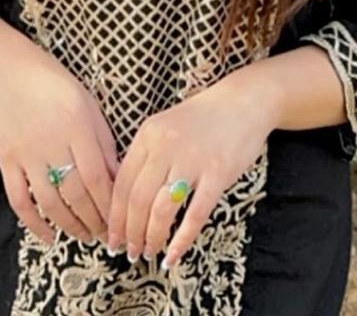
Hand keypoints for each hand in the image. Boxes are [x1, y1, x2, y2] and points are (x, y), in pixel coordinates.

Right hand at [0, 38, 119, 247]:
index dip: (109, 205)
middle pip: (76, 194)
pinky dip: (34, 223)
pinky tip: (49, 236)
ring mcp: (25, 153)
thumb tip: (118, 179)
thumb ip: (103, 142)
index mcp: (76, 125)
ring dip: (70, 226)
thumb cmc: (54, 83)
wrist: (7, 70)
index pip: (97, 177)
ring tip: (85, 237)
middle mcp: (51, 142)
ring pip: (50, 202)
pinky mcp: (5, 161)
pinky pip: (19, 200)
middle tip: (107, 235)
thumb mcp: (88, 104)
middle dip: (95, 221)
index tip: (120, 220)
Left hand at [106, 73, 274, 268]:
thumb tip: (127, 199)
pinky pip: (195, 215)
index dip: (114, 216)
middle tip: (129, 252)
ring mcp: (192, 159)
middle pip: (138, 200)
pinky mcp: (218, 173)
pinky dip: (181, 241)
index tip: (112, 237)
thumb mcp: (166, 126)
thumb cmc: (204, 117)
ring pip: (161, 210)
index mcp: (148, 133)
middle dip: (130, 233)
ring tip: (149, 253)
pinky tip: (173, 256)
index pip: (122, 183)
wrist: (244, 100)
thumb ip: (147, 155)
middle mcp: (166, 145)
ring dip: (152, 238)